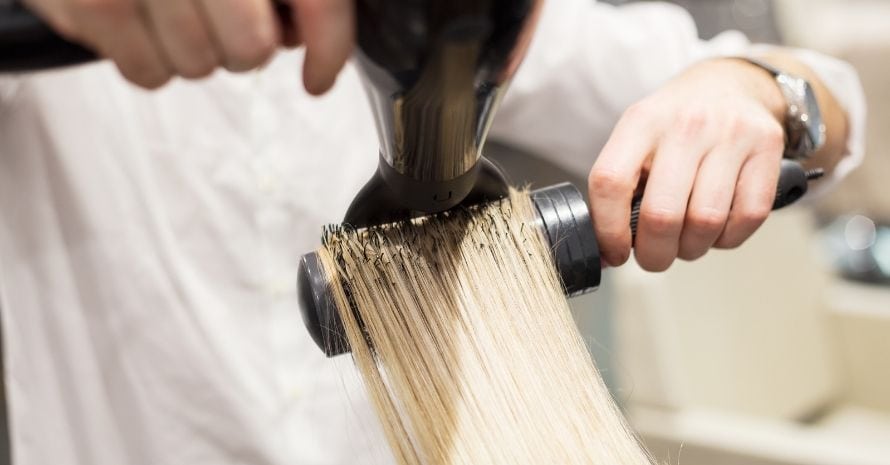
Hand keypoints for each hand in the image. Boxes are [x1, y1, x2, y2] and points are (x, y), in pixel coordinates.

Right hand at [24, 0, 353, 92]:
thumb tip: (295, 35)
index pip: (317, 2)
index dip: (329, 48)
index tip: (319, 77)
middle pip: (251, 47)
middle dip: (241, 44)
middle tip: (219, 18)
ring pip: (199, 67)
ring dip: (192, 50)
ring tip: (169, 8)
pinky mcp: (94, 4)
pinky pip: (148, 74)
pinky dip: (148, 59)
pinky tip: (139, 18)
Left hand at [588, 58, 786, 271]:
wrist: (730, 84)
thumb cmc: (675, 127)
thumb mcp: (638, 139)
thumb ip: (622, 188)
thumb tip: (607, 251)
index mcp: (641, 121)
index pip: (610, 182)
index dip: (608, 230)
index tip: (614, 253)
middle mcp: (686, 123)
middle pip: (661, 215)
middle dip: (654, 254)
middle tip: (654, 257)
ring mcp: (731, 133)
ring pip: (705, 222)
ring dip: (692, 248)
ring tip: (686, 241)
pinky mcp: (768, 146)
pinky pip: (747, 217)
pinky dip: (727, 238)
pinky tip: (717, 228)